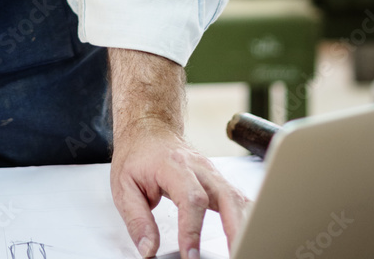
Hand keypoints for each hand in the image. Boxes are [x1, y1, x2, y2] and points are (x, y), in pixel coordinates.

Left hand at [111, 118, 250, 258]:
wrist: (148, 128)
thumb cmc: (137, 154)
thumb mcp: (123, 186)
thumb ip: (137, 219)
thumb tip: (148, 249)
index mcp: (174, 165)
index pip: (191, 199)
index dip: (193, 230)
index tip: (190, 255)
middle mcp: (198, 167)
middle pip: (225, 196)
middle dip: (233, 229)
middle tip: (233, 254)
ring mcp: (211, 172)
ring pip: (237, 197)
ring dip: (245, 225)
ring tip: (245, 250)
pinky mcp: (217, 181)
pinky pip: (237, 199)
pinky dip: (247, 217)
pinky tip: (250, 235)